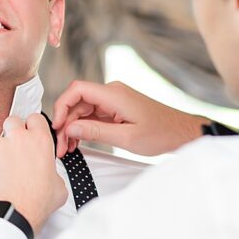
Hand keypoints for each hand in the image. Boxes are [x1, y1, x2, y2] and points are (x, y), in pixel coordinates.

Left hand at [0, 114, 66, 233]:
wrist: (13, 213)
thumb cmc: (35, 202)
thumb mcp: (58, 185)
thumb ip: (53, 172)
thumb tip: (49, 176)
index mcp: (39, 141)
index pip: (35, 118)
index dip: (32, 126)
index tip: (31, 134)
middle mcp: (17, 139)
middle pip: (12, 121)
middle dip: (13, 132)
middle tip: (15, 149)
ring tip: (3, 171)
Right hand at [52, 80, 209, 157]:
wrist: (181, 133)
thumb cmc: (161, 134)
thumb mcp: (127, 138)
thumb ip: (96, 132)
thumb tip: (70, 128)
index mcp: (114, 94)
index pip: (77, 89)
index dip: (62, 106)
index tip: (57, 126)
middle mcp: (112, 93)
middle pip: (77, 102)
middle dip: (65, 124)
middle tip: (61, 147)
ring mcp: (113, 101)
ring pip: (83, 110)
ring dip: (73, 128)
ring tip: (68, 149)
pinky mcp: (115, 109)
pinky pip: (93, 115)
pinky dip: (84, 128)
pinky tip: (79, 142)